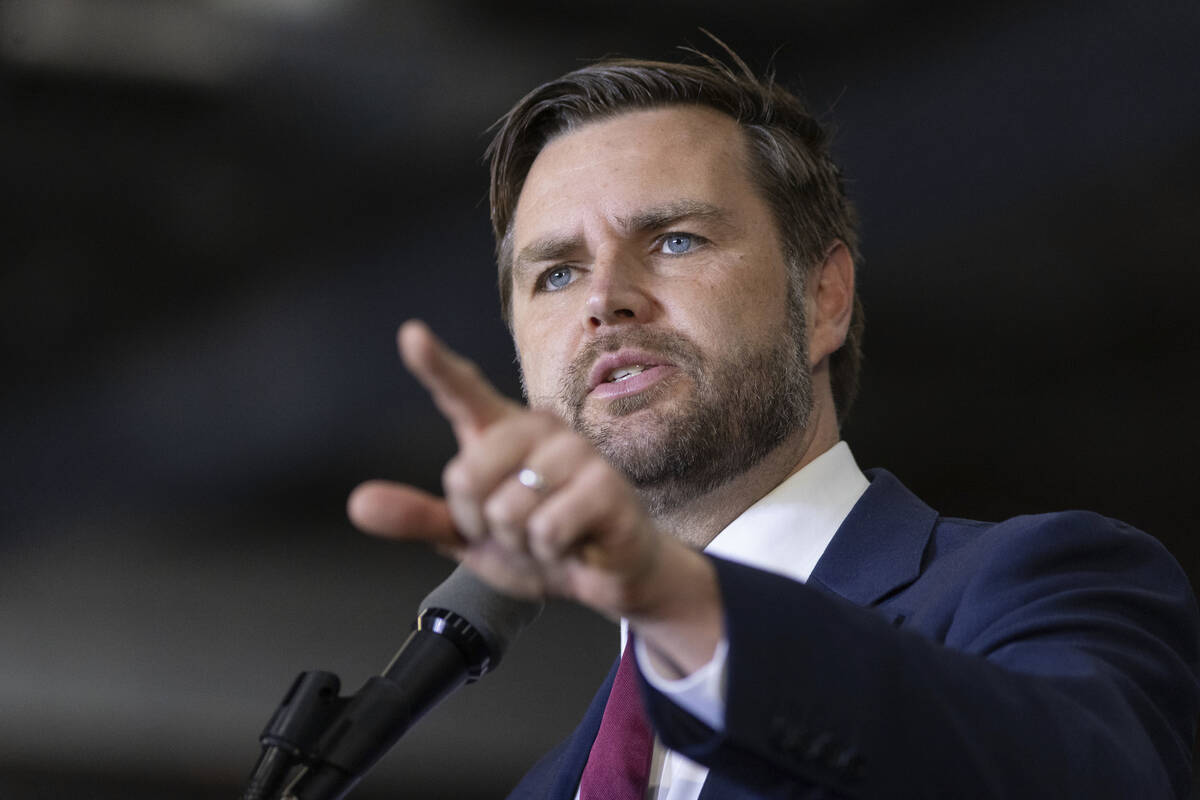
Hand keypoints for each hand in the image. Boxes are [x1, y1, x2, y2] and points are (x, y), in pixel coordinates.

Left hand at [348, 320, 721, 672]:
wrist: (604, 575)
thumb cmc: (538, 540)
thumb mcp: (468, 536)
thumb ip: (418, 516)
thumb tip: (358, 503)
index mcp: (501, 431)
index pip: (462, 393)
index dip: (434, 365)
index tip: (411, 335)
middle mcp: (538, 429)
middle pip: (465, 475)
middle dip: (479, 521)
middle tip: (515, 528)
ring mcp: (576, 453)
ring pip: (506, 510)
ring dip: (520, 542)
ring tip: (548, 535)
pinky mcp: (606, 486)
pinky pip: (546, 529)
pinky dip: (551, 552)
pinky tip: (575, 543)